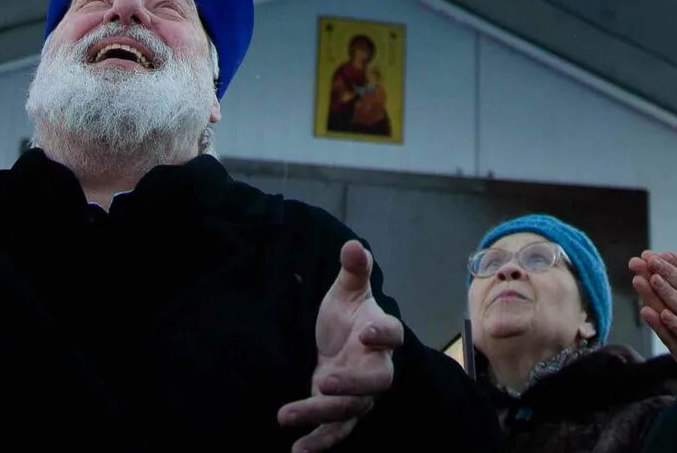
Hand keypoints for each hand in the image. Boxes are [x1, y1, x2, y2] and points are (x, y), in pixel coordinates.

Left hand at [277, 241, 400, 451]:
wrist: (339, 345)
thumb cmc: (347, 316)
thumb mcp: (346, 291)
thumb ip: (353, 270)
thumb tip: (352, 245)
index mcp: (380, 333)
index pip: (392, 333)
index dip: (383, 334)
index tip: (366, 331)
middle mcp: (376, 367)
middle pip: (376, 381)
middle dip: (352, 384)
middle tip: (324, 382)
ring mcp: (360, 394)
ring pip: (350, 410)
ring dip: (319, 415)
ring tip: (285, 415)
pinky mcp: (342, 414)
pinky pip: (336, 432)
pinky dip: (318, 443)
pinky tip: (297, 451)